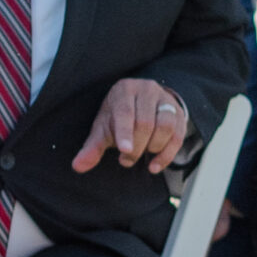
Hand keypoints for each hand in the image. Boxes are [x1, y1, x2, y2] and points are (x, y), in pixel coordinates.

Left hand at [73, 78, 188, 174]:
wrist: (141, 102)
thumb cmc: (118, 117)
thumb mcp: (103, 128)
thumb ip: (92, 148)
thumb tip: (78, 166)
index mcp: (124, 90)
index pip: (125, 112)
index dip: (125, 133)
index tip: (124, 150)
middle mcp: (147, 90)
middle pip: (145, 122)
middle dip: (136, 147)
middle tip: (126, 160)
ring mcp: (166, 100)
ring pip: (166, 126)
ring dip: (153, 148)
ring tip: (142, 157)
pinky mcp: (179, 112)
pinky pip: (179, 135)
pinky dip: (168, 154)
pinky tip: (155, 165)